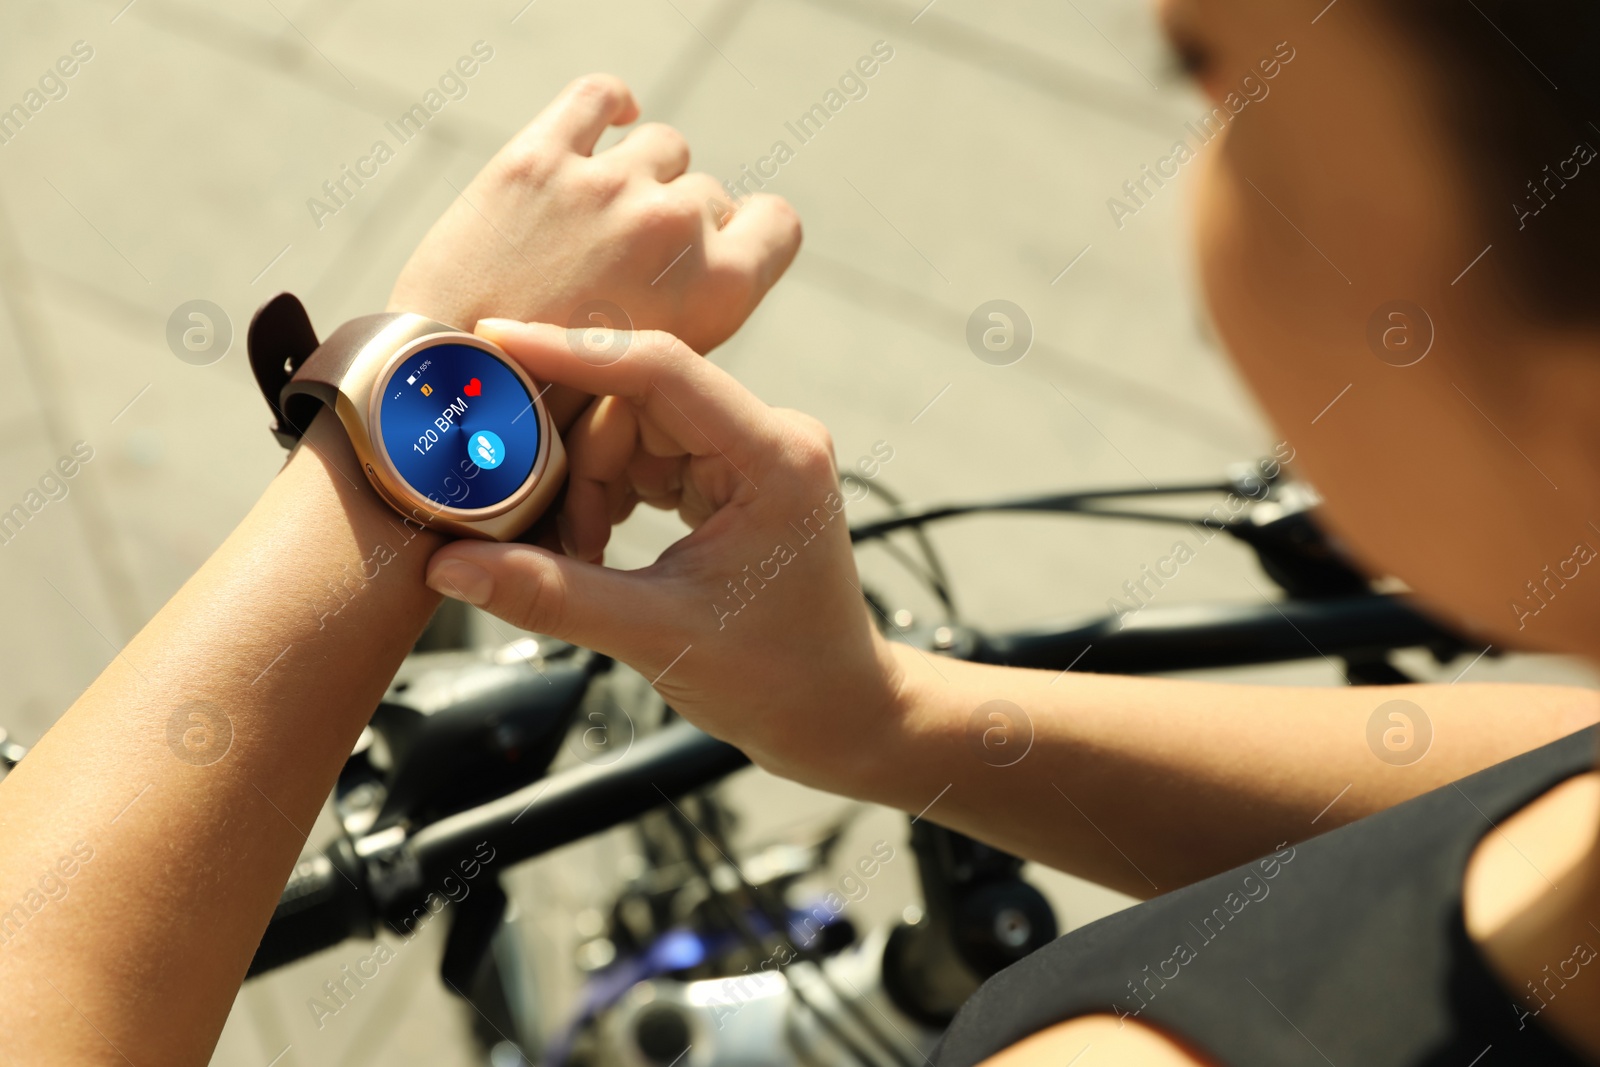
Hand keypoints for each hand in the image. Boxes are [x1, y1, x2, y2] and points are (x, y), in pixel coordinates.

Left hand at [388, 73, 800, 428]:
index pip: (777, 224)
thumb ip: (691, 323)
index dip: (746, 234)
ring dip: (641, 172)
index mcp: (719, 287)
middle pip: (704, 193)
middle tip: (629, 263)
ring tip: (604, 208)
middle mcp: (676, 224)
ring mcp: (609, 184)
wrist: (454, 395)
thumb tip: (692, 293)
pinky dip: (609, 105)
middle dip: (675, 222)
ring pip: (661, 146)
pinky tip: (609, 120)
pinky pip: (596, 98)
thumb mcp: (654, 381)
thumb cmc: (554, 412)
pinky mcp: (541, 158)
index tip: (715, 250)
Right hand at [422, 321, 904, 790]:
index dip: (571, 351)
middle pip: (636, 400)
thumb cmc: (779, 679)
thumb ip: (552, 595)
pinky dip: (611, 492)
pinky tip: (598, 546)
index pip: (660, 368)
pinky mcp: (736, 475)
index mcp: (775, 456)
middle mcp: (772, 437)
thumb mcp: (657, 637)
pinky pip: (651, 453)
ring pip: (635, 427)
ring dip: (591, 484)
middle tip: (539, 531)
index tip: (495, 342)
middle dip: (577, 462)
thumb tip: (452, 565)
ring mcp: (754, 453)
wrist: (837, 713)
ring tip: (581, 555)